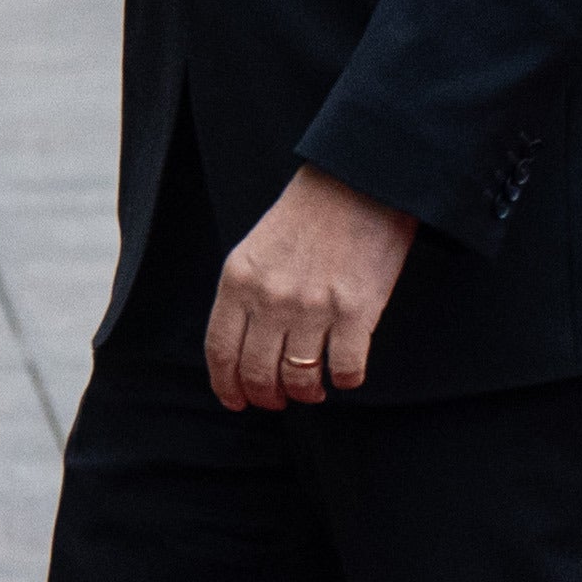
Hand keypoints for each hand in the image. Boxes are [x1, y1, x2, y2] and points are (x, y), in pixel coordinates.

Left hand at [206, 168, 415, 411]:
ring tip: (312, 389)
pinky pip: (346, 369)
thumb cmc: (309, 214)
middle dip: (265, 397)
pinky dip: (345, 381)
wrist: (360, 181)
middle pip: (257, 372)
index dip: (226, 385)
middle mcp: (271, 298)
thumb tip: (247, 345)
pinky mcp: (357, 311)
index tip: (236, 400)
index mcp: (239, 280)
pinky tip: (344, 375)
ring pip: (299, 379)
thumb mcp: (257, 248)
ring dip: (305, 393)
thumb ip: (246, 294)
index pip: (220, 350)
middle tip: (277, 400)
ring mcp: (313, 307)